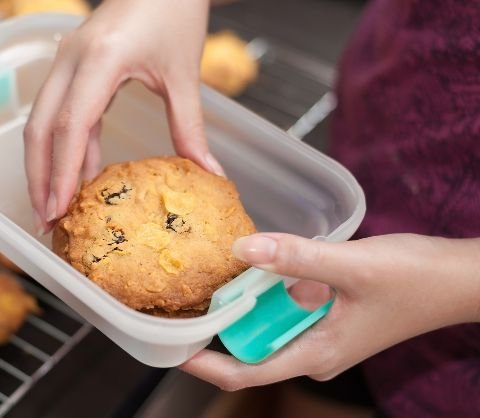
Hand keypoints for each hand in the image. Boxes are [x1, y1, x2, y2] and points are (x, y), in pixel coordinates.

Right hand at [23, 0, 223, 233]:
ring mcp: (66, 60)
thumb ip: (190, 127)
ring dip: (45, 164)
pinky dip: (65, 145)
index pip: (71, 125)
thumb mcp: (183, 73)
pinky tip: (77, 174)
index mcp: (100, 59)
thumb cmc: (177, 11)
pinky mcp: (71, 64)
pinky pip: (60, 111)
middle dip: (39, 176)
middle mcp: (71, 59)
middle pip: (40, 127)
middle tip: (46, 220)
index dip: (61, 171)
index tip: (59, 209)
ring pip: (42, 120)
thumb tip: (208, 174)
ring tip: (54, 206)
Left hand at [180, 232, 479, 390]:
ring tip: (210, 274)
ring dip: (243, 303)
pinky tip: (253, 264)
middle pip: (250, 346)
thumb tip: (242, 249)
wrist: (459, 278)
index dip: (203, 364)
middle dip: (218, 323)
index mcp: (316, 355)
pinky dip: (267, 291)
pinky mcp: (327, 315)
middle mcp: (313, 352)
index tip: (170, 344)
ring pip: (267, 324)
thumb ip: (296, 257)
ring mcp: (320, 335)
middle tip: (184, 293)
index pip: (244, 372)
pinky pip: (285, 308)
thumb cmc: (416, 279)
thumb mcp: (352, 265)